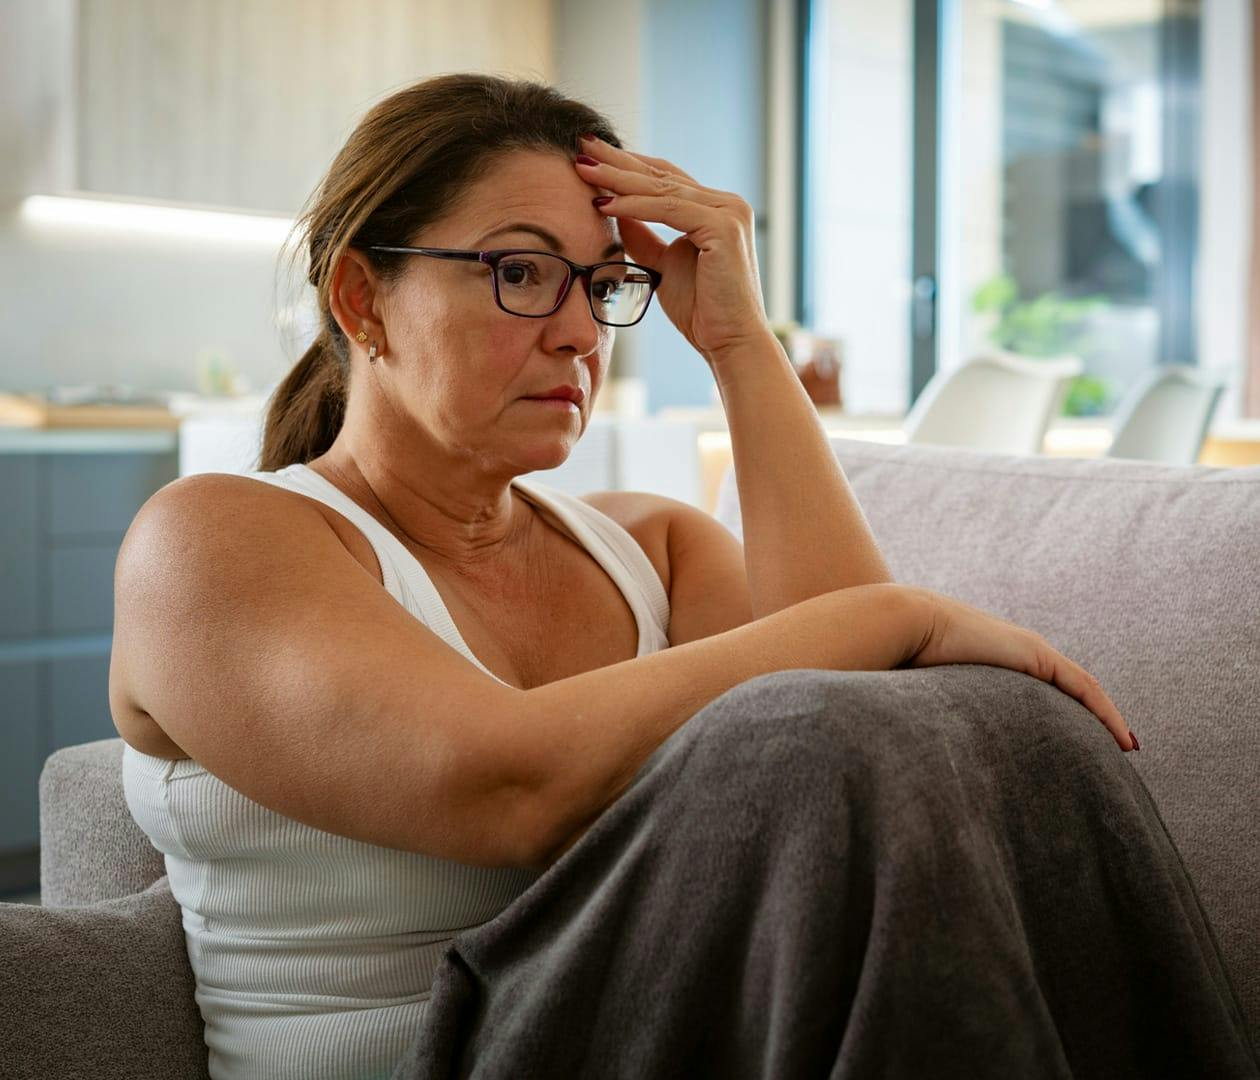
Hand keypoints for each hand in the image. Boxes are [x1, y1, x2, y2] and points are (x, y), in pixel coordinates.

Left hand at [574, 134, 770, 359]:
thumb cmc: (702, 311)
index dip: (628, 166)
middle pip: (662, 175)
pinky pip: (670, 209)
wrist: (730, 342)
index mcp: (716, 209)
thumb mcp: (662, 265)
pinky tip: (605, 203)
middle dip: (618, 160)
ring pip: (663, 188)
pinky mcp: (724, 227)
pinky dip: (634, 205)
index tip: (591, 157)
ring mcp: (728, 212)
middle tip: (582, 144)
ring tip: (584, 170)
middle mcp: (726, 203)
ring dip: (619, 178)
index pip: (665, 178)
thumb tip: (613, 210)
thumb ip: (643, 236)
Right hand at [904, 588, 1138, 751]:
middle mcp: (1018, 655)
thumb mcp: (929, 692)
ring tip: (1123, 747)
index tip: (1075, 745)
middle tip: (1106, 753)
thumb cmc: (903, 659)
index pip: (1040, 692)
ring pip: (1080, 691)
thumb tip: (924, 746)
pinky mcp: (1037, 656)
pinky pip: (1083, 688)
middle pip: (1066, 692)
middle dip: (1088, 722)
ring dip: (1104, 720)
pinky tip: (1122, 739)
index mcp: (995, 665)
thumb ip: (938, 711)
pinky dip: (1105, 713)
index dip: (1063, 716)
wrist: (904, 624)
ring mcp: (1030, 653)